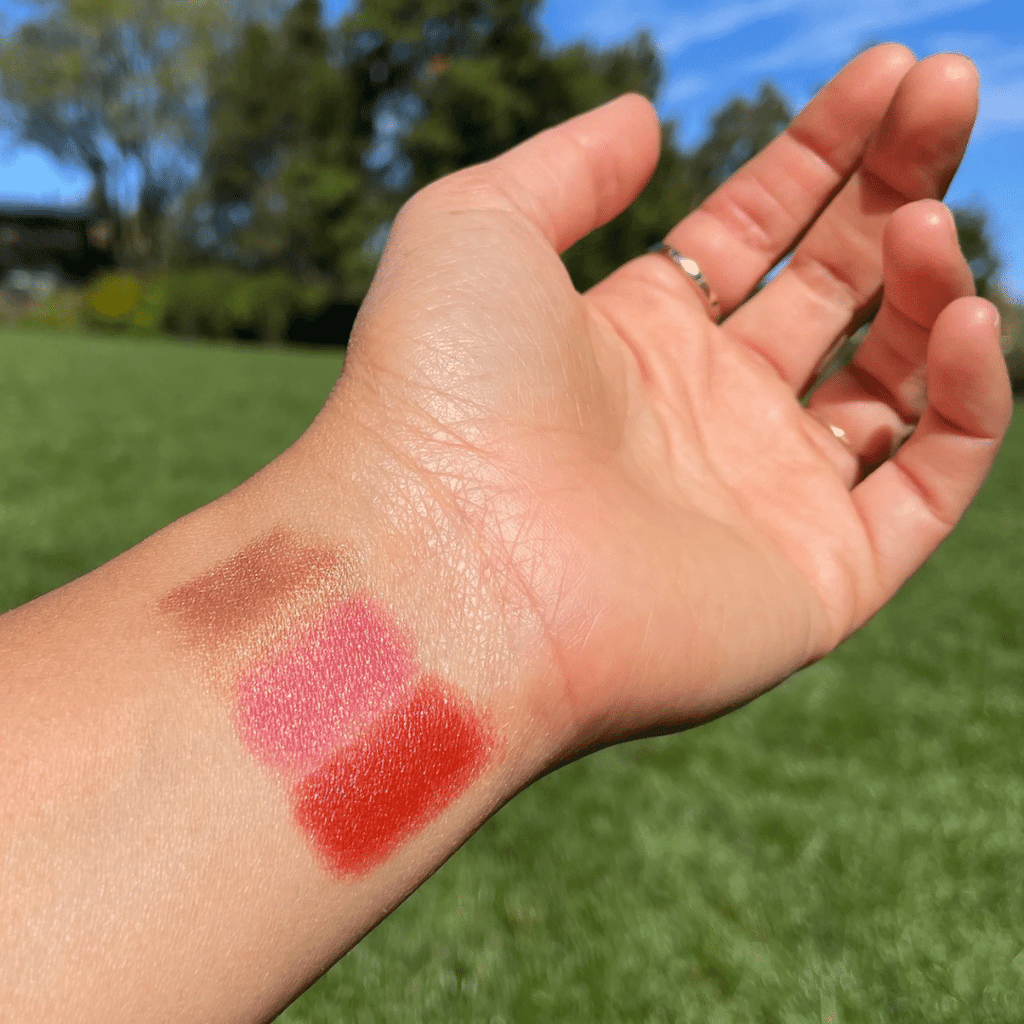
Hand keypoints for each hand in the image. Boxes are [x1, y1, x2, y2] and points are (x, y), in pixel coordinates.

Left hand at [326, 45, 1010, 753]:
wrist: (445, 573)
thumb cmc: (439, 397)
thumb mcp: (476, 228)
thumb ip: (567, 166)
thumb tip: (644, 116)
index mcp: (636, 341)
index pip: (757, 231)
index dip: (823, 150)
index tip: (889, 71)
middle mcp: (706, 418)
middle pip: (832, 289)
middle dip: (895, 186)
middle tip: (946, 90)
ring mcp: (764, 500)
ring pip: (892, 380)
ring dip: (930, 285)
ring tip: (925, 219)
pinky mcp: (819, 581)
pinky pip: (928, 484)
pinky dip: (971, 401)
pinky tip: (965, 315)